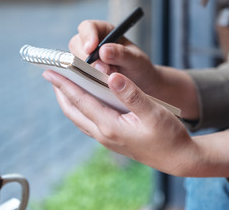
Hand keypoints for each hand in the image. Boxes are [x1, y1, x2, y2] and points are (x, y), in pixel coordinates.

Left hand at [42, 70, 197, 175]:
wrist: (178, 158)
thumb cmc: (169, 136)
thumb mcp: (153, 112)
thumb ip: (131, 94)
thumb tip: (112, 76)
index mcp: (111, 126)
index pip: (81, 101)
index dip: (64, 84)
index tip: (49, 70)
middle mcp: (105, 134)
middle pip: (74, 111)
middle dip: (61, 93)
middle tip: (53, 74)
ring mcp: (108, 139)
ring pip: (80, 118)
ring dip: (70, 101)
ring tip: (65, 86)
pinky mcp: (114, 140)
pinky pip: (90, 122)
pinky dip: (82, 109)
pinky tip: (87, 101)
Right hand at [68, 20, 159, 95]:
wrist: (141, 84)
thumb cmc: (139, 67)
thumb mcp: (135, 59)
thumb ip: (121, 53)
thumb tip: (103, 50)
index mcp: (104, 32)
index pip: (87, 27)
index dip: (87, 37)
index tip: (91, 49)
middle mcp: (92, 43)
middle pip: (76, 45)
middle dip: (88, 59)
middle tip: (105, 70)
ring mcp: (86, 59)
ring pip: (75, 62)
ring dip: (89, 71)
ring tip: (108, 77)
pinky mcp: (84, 73)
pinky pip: (78, 75)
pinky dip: (87, 80)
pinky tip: (101, 84)